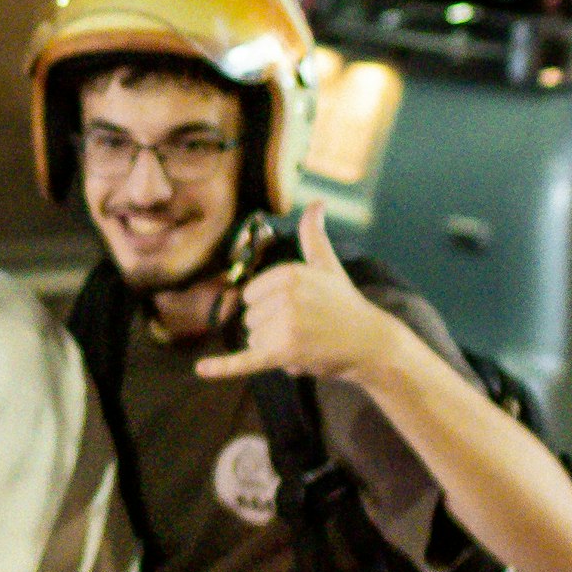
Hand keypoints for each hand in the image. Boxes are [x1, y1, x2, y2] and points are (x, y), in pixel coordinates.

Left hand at [195, 204, 405, 385]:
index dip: (270, 308)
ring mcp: (286, 325)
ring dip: (275, 348)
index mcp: (288, 273)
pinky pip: (245, 360)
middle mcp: (286, 296)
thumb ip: (313, 235)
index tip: (300, 308)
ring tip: (306, 343)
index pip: (250, 297)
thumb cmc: (344, 303)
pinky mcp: (286, 353)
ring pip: (253, 342)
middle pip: (250, 320)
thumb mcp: (327, 265)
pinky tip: (201, 369)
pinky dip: (222, 368)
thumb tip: (316, 203)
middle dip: (273, 329)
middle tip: (307, 328)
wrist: (370, 342)